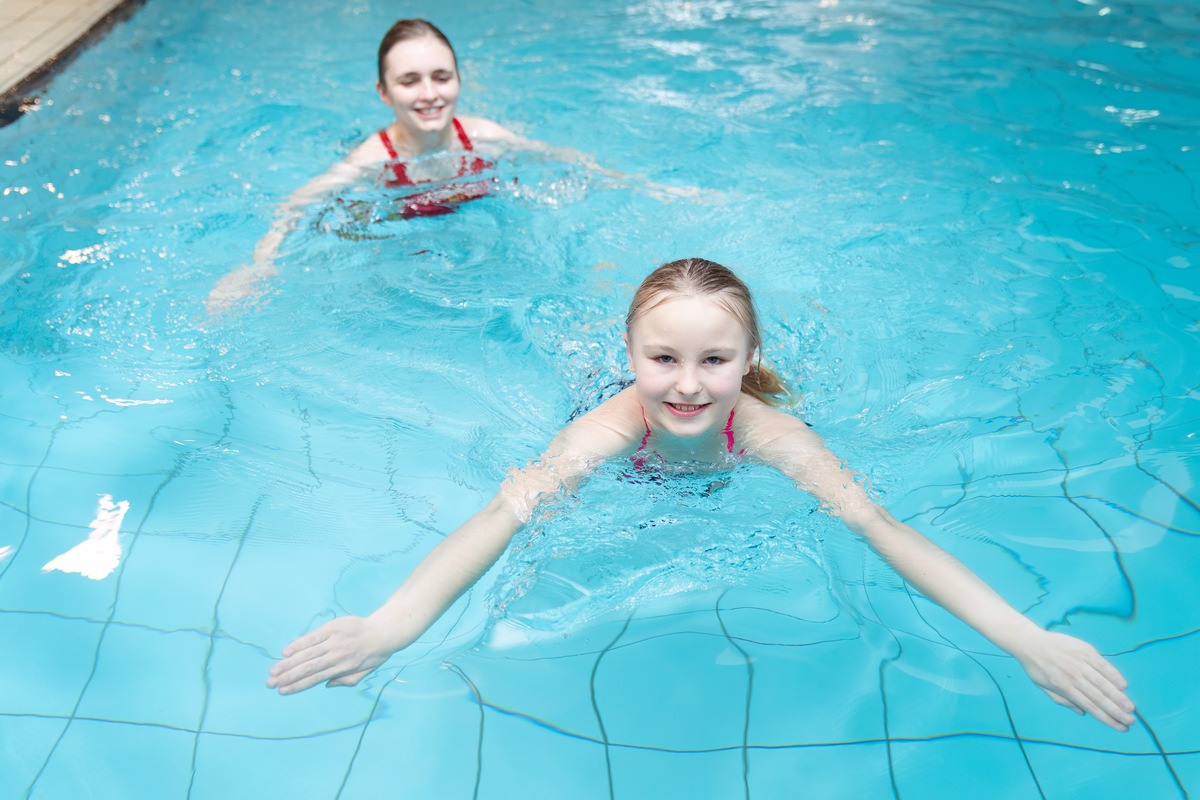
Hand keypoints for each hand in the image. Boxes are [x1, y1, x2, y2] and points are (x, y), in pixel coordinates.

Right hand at [267, 616, 391, 694]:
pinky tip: (286, 652)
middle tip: (270, 683)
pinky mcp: (333, 627)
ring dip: (288, 663)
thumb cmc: (374, 655)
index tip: (282, 691)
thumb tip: (326, 684)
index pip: (316, 679)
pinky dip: (299, 644)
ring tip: (273, 671)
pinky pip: (312, 637)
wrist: (384, 631)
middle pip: (308, 668)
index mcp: (343, 669)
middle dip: (287, 677)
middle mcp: (336, 656)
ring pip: (307, 654)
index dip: (298, 686)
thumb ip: (345, 681)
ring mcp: (334, 641)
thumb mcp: (364, 673)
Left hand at [1014, 630, 1134, 731]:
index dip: (1107, 719)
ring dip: (1119, 696)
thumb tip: (1084, 713)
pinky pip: (1102, 664)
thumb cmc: (1036, 667)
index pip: (1090, 706)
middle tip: (1131, 721)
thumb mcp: (1044, 688)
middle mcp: (1073, 676)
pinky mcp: (1085, 650)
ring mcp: (1080, 662)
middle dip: (1117, 711)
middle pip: (1099, 697)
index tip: (1120, 727)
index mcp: (1064, 687)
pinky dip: (1114, 674)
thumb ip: (1064, 701)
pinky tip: (1123, 685)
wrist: (1030, 642)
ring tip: (1131, 708)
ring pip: (1103, 682)